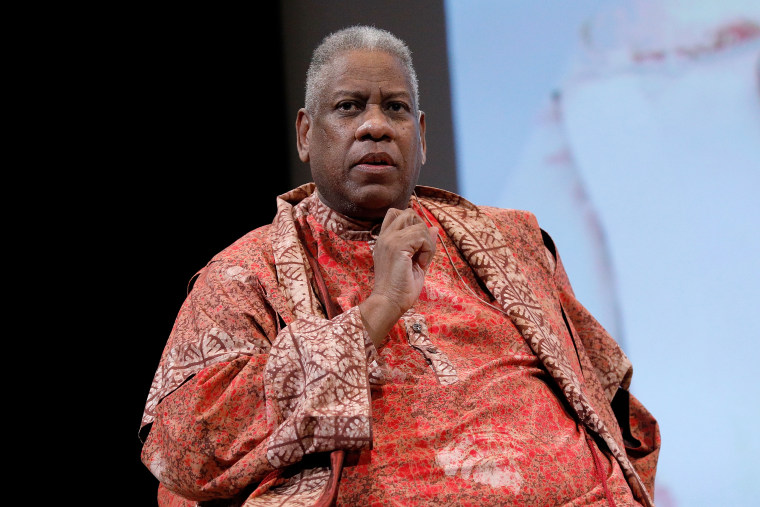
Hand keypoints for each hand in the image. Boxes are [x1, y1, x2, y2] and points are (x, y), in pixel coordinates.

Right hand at [359, 208, 437, 346]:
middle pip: (408, 213)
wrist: (390, 302)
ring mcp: (389, 239)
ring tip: (421, 260)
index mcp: (385, 239)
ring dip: (426, 242)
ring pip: (418, 224)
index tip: (416, 245)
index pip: (396, 213)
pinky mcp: (397, 246)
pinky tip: (420, 264)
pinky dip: (427, 250)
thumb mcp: (417, 262)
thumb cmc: (402, 287)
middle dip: (421, 229)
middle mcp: (385, 236)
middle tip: (421, 251)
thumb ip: (424, 244)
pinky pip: (421, 236)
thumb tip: (434, 228)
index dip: (412, 223)